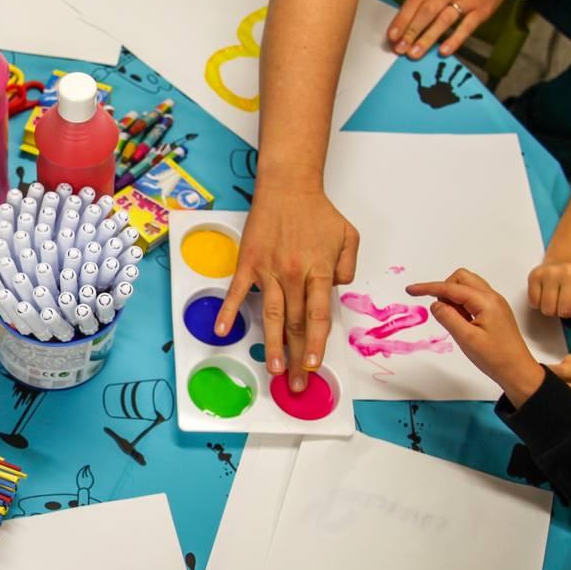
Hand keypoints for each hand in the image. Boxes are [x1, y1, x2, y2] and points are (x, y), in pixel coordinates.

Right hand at [218, 185, 358, 392]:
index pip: (317, 316)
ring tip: (271, 369)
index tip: (313, 365)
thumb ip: (348, 267)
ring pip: (271, 316)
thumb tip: (337, 289)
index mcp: (318, 271)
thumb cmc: (318, 212)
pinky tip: (221, 331)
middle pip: (295, 324)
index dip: (316, 343)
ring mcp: (269, 271)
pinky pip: (237, 292)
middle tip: (295, 382)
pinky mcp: (248, 264)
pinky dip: (228, 311)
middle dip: (296, 356)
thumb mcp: (348, 237)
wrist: (288, 187)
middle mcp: (293, 275)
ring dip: (271, 344)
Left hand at [376, 0, 518, 59]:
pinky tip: (443, 52)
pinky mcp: (482, 10)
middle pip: (428, 11)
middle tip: (399, 49)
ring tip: (415, 54)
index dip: (403, 18)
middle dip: (412, 31)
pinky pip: (467, 26)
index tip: (392, 35)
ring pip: (445, 20)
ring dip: (429, 38)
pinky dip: (456, 39)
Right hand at [406, 268, 543, 403]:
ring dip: (454, 297)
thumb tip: (435, 304)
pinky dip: (462, 304)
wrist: (518, 371)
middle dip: (445, 290)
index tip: (410, 290)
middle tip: (442, 313)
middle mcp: (492, 297)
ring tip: (454, 320)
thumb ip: (448, 318)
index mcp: (486, 302)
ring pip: (467, 287)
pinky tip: (463, 322)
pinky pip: (473, 297)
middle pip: (461, 278)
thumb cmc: (494, 357)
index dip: (428, 287)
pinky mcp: (494, 311)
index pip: (451, 288)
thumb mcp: (466, 339)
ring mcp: (494, 303)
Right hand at [528, 261, 570, 324]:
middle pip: (564, 311)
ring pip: (548, 309)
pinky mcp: (536, 275)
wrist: (565, 264)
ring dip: (552, 310)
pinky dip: (539, 304)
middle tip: (568, 305)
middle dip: (566, 314)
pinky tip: (546, 295)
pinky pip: (534, 302)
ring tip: (557, 301)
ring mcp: (552, 272)